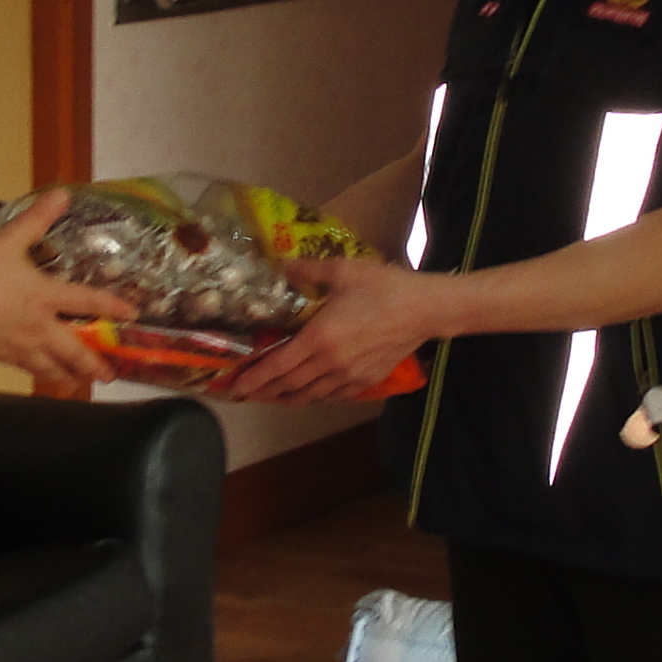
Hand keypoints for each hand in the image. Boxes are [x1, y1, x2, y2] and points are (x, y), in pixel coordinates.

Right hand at [0, 189, 132, 381]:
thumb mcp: (8, 239)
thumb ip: (37, 218)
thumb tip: (62, 193)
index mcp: (45, 296)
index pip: (88, 302)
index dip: (113, 307)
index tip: (134, 315)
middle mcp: (38, 326)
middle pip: (74, 351)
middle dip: (94, 364)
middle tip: (110, 376)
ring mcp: (18, 345)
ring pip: (50, 367)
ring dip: (68, 376)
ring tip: (77, 386)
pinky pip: (25, 369)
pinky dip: (38, 375)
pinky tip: (39, 376)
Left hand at [225, 253, 449, 403]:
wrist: (424, 310)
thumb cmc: (383, 287)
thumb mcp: (342, 271)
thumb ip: (307, 270)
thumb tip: (279, 264)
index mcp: (319, 337)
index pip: (278, 366)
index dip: (255, 378)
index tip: (236, 385)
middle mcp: (330, 363)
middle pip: (290, 385)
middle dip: (266, 391)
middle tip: (249, 392)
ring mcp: (349, 376)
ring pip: (311, 395)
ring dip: (289, 397)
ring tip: (275, 396)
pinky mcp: (367, 381)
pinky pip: (334, 396)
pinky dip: (317, 396)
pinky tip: (312, 392)